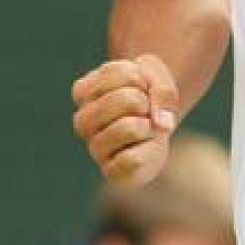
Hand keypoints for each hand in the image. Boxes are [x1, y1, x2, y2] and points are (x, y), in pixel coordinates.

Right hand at [71, 54, 178, 185]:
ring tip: (144, 128)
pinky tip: (144, 147)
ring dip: (149, 126)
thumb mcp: (158, 79)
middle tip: (144, 111)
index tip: (139, 88)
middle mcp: (82, 119)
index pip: (123, 73)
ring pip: (129, 128)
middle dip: (147, 102)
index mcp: (84, 91)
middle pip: (126, 99)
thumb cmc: (149, 97)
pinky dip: (151, 149)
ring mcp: (94, 147)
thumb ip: (162, 90)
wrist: (156, 127)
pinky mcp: (110, 171)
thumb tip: (160, 124)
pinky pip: (134, 158)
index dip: (143, 78)